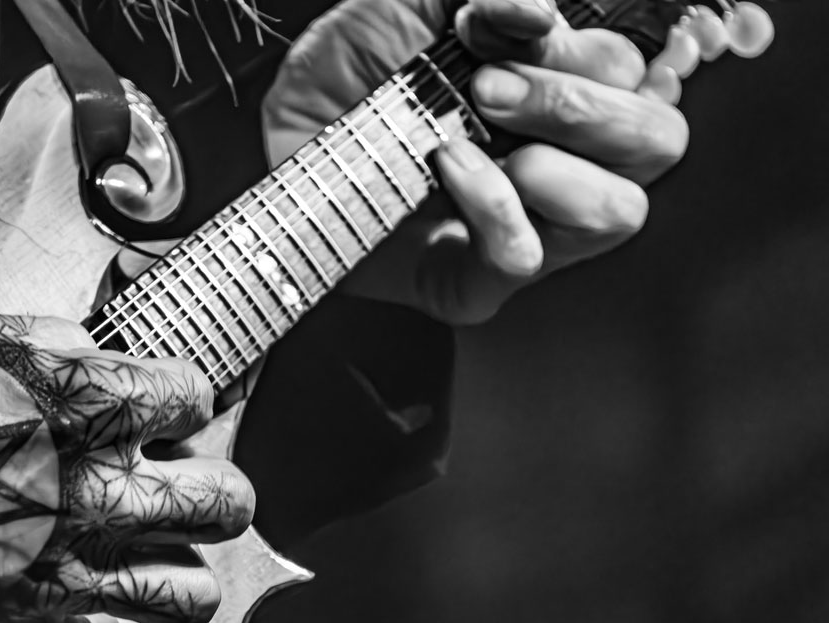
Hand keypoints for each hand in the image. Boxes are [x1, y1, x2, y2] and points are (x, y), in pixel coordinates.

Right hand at [0, 311, 253, 622]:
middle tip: (177, 481)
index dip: (180, 400)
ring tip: (145, 549)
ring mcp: (77, 568)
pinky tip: (69, 594)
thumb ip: (69, 350)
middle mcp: (108, 493)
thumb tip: (102, 363)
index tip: (162, 408)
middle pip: (229, 504)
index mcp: (103, 408)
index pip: (199, 400)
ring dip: (175, 566)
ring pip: (192, 594)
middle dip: (210, 486)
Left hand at [262, 0, 689, 323]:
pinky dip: (491, 206)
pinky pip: (524, 257)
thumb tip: (543, 12)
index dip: (589, 53)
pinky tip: (446, 169)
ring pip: (620, 211)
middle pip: (656, 141)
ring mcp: (528, 226)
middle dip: (580, 105)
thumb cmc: (350, 69)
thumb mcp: (416, 2)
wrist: (279, 130)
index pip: (642, 75)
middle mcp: (565, 159)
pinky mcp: (474, 281)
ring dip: (554, 162)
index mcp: (566, 90)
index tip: (506, 32)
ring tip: (471, 135)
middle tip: (490, 88)